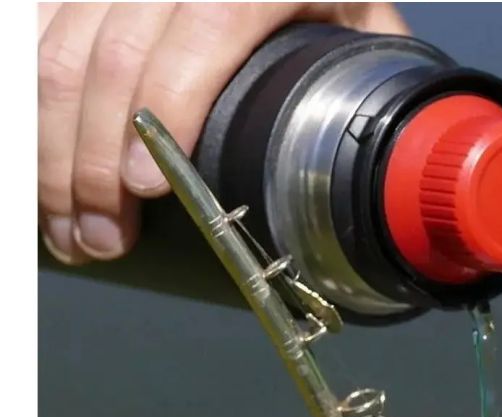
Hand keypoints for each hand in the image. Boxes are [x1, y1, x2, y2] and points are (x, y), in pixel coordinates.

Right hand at [38, 2, 407, 264]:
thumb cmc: (333, 7)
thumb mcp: (368, 39)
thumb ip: (371, 89)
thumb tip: (398, 176)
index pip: (208, 19)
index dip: (168, 102)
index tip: (143, 191)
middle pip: (112, 50)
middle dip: (91, 163)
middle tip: (100, 242)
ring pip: (54, 48)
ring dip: (48, 152)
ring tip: (68, 230)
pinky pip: (31, 37)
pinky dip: (26, 113)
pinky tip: (37, 168)